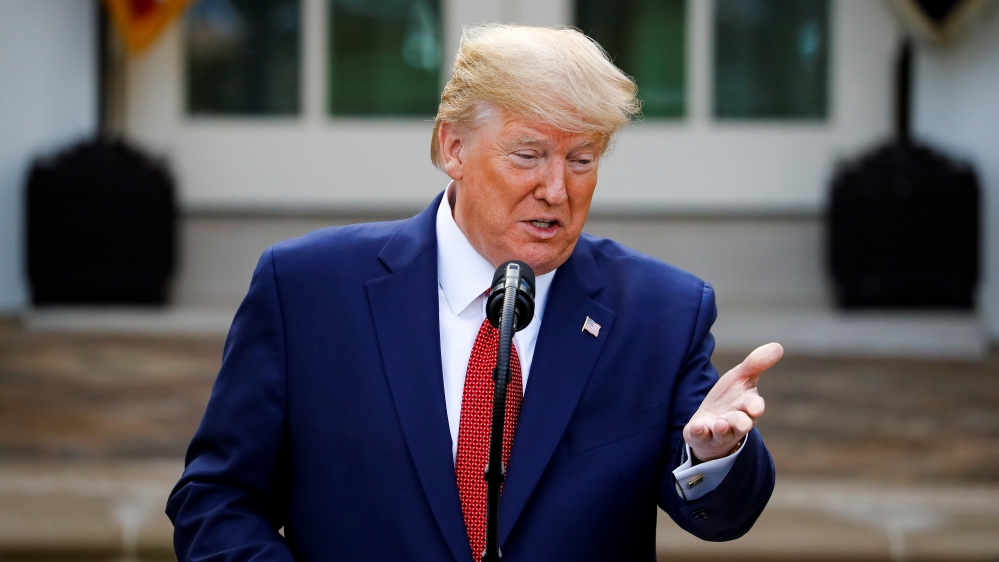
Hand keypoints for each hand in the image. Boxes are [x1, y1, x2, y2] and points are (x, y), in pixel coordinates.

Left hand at [683, 343, 782, 461]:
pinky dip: (700, 432)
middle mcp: (735, 422)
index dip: (755, 407)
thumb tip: (778, 346)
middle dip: (741, 423)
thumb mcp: (740, 378)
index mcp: (747, 406)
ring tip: (720, 425)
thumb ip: (756, 364)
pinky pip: (701, 436)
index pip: (754, 407)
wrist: (710, 422)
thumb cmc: (730, 398)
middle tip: (743, 422)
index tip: (756, 407)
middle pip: (741, 424)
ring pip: (723, 433)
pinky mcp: (702, 436)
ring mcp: (718, 431)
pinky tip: (698, 427)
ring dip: (722, 429)